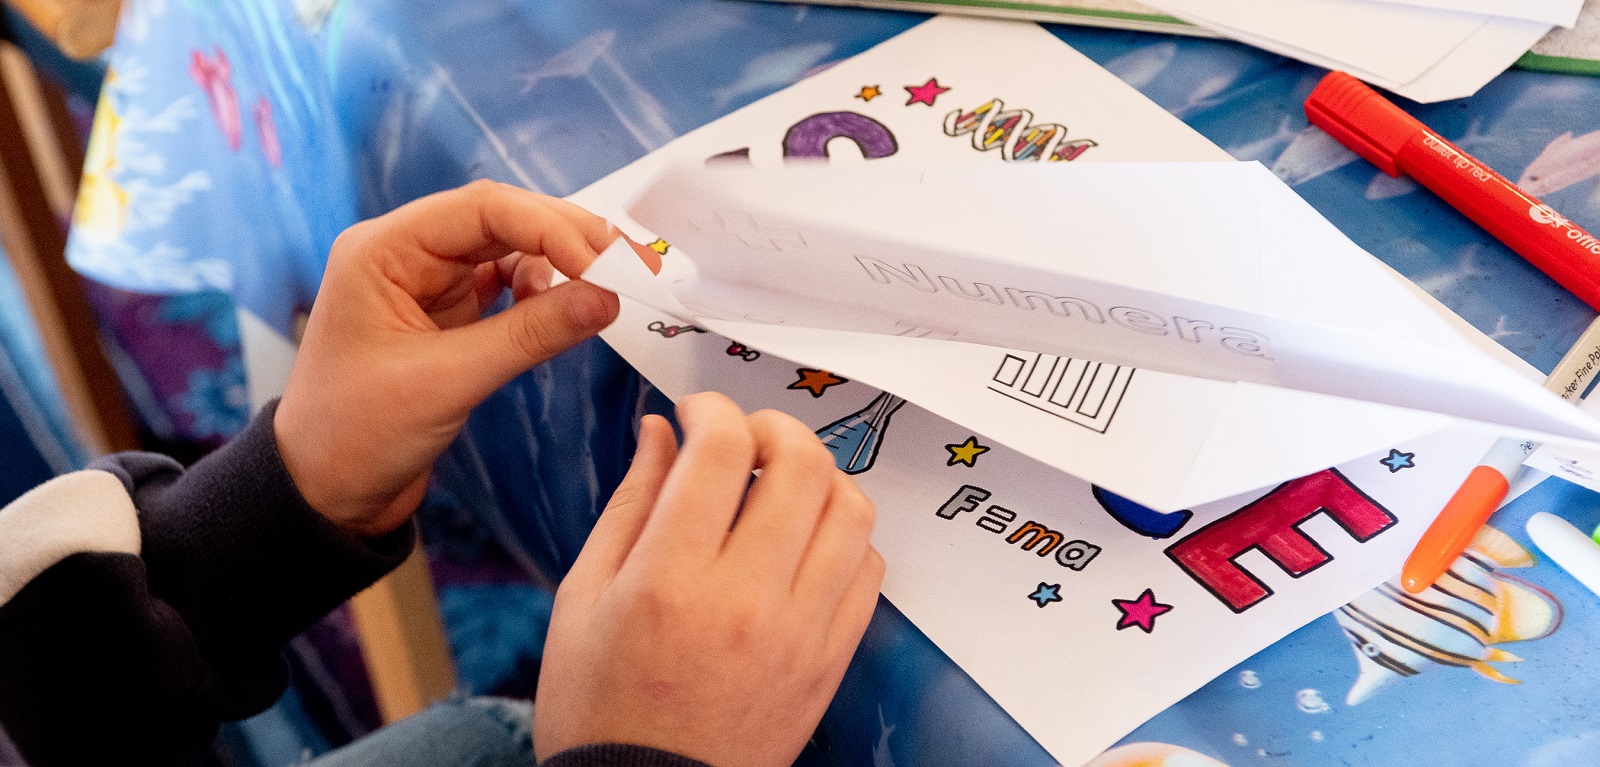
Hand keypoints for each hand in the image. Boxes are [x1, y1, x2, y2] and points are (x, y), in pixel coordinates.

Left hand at [274, 180, 659, 536]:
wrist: (324, 494)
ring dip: (558, 263)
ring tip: (602, 288)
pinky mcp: (446, 317)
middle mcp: (403, 255)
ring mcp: (426, 284)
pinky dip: (542, 293)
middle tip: (626, 263)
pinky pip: (506, 287)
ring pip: (508, 250)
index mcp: (382, 251)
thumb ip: (531, 334)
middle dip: (564, 238)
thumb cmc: (355, 436)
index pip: (480, 208)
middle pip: (499, 219)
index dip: (549, 226)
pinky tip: (565, 309)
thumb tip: (605, 298)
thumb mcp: (448, 381)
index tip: (601, 260)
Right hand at [534, 393, 884, 766]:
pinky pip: (868, 570)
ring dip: (819, 477)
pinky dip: (844, 537)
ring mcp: (799, 632)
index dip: (711, 408)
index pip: (722, 450)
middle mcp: (744, 600)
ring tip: (780, 486)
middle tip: (746, 438)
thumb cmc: (599, 705)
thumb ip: (630, 503)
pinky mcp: (829, 661)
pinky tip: (804, 541)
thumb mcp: (583, 597)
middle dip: (774, 427)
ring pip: (850, 510)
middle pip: (803, 465)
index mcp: (669, 580)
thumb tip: (661, 431)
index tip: (697, 413)